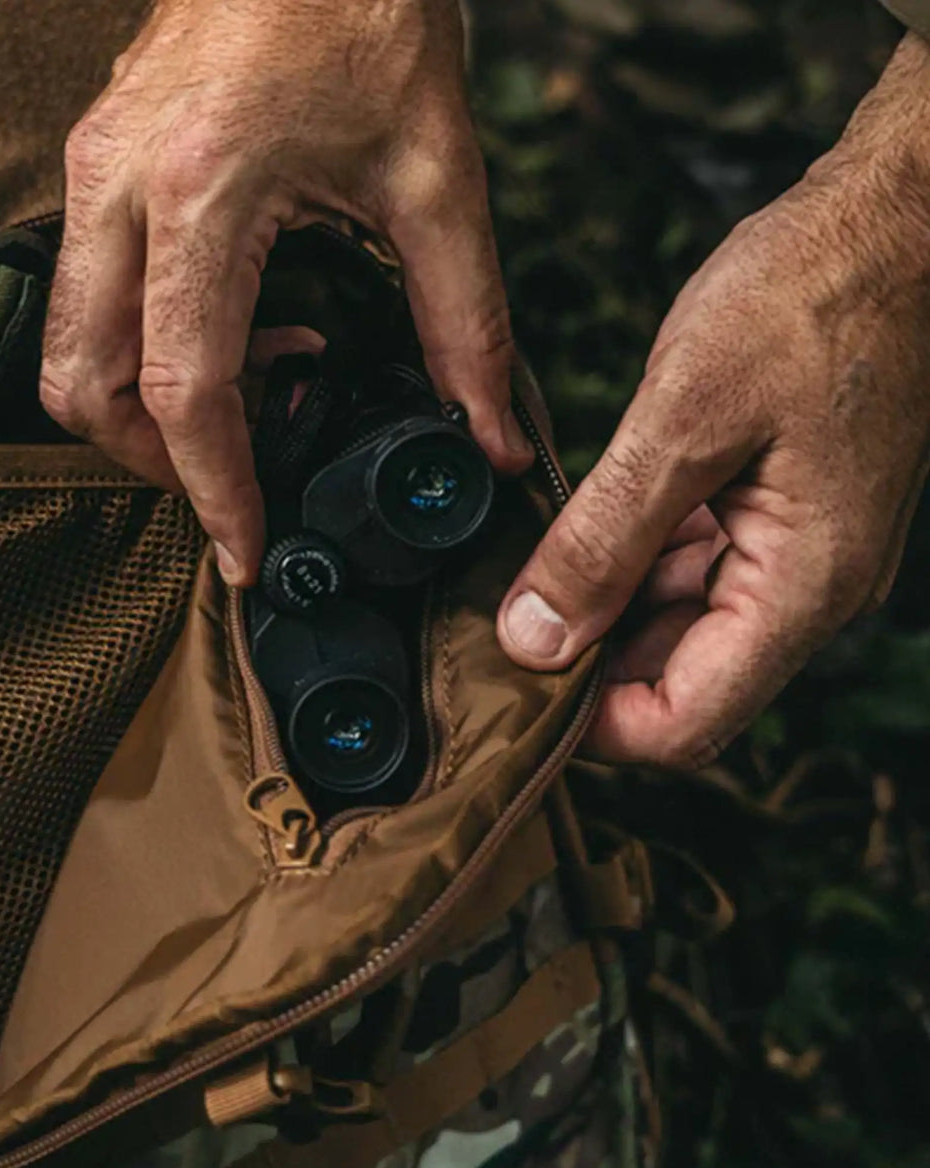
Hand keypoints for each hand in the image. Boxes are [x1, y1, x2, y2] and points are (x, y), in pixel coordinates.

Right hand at [39, 0, 530, 584]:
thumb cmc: (368, 13)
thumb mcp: (437, 176)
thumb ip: (465, 321)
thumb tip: (487, 434)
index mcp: (201, 191)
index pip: (184, 390)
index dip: (214, 489)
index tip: (246, 549)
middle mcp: (119, 187)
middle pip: (85, 386)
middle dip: (154, 460)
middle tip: (236, 479)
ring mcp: (92, 170)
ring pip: (66, 347)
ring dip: (142, 407)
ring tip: (252, 395)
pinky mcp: (96, 163)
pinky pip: (87, 295)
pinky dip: (143, 347)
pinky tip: (236, 328)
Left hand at [498, 33, 929, 767]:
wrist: (893, 223)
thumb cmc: (809, 297)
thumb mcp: (685, 418)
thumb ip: (604, 541)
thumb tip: (532, 640)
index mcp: (799, 587)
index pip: (684, 723)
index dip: (590, 726)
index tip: (510, 687)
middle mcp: (807, 593)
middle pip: (678, 685)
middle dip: (584, 668)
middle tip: (496, 625)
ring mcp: (796, 558)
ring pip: (679, 632)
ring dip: (602, 614)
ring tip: (524, 573)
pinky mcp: (778, 520)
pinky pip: (693, 575)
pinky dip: (631, 566)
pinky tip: (579, 530)